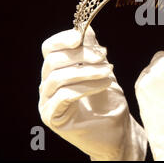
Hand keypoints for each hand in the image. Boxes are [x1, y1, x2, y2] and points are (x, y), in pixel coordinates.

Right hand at [39, 25, 146, 160]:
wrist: (117, 133)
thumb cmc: (109, 102)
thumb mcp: (103, 71)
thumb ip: (93, 53)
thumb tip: (86, 29)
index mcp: (57, 71)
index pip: (49, 48)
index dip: (64, 39)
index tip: (82, 36)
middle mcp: (47, 85)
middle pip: (53, 60)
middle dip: (81, 55)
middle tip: (104, 57)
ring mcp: (47, 102)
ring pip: (58, 77)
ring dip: (87, 71)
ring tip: (109, 72)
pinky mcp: (52, 117)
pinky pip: (65, 95)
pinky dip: (86, 86)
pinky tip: (104, 84)